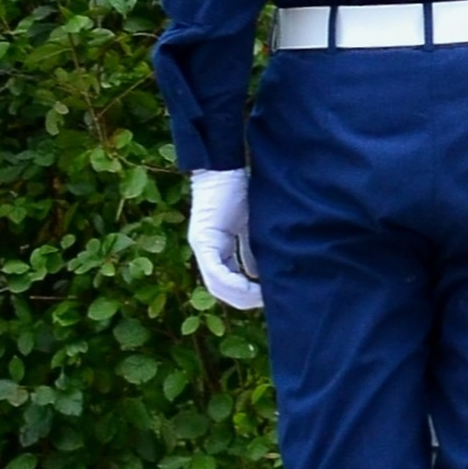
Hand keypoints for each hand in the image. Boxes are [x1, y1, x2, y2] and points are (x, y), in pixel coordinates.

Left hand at [188, 167, 261, 311]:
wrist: (224, 167)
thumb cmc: (238, 190)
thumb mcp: (248, 226)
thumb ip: (249, 251)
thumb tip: (256, 275)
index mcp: (214, 247)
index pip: (225, 281)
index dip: (244, 293)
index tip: (265, 296)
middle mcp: (204, 250)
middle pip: (219, 288)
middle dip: (242, 298)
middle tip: (265, 301)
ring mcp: (201, 246)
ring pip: (216, 284)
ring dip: (239, 294)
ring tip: (260, 296)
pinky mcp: (203, 240)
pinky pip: (216, 270)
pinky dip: (233, 281)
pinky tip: (250, 285)